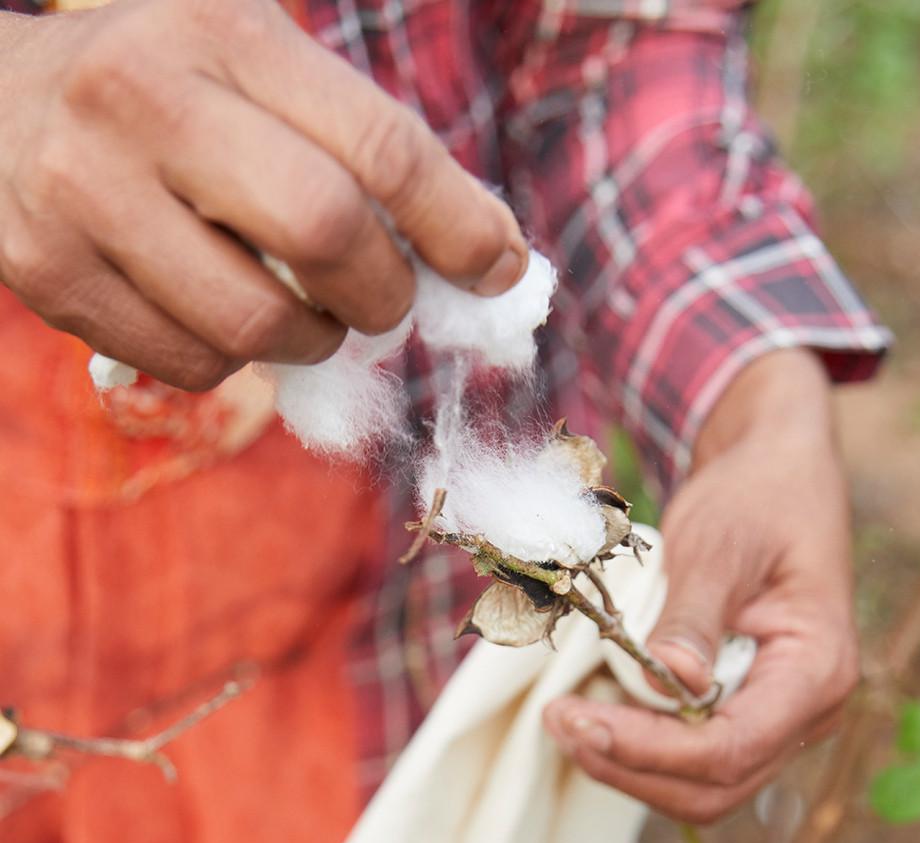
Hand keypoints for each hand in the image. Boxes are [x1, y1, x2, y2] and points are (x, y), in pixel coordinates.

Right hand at [0, 0, 525, 389]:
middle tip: (389, 301)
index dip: (457, 221)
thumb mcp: (249, 64)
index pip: (377, 142)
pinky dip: (234, 361)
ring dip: (313, 340)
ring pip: (257, 323)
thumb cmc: (161, 89)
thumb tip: (486, 250)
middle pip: (325, 234)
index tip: (499, 267)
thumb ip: (355, 139)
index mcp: (219, 32)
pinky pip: (192, 363)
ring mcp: (85, 193)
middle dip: (385, 291)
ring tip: (306, 314)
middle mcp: (146, 101)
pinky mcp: (52, 275)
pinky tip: (221, 316)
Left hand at [544, 350, 859, 823]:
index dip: (651, 749)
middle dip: (630, 767)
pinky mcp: (746, 715)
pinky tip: (594, 713)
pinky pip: (692, 761)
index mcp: (818, 670)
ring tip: (565, 720)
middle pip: (715, 786)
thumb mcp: (719, 544)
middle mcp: (810, 712)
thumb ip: (695, 615)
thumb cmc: (757, 499)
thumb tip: (671, 681)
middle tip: (558, 723)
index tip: (579, 721)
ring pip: (701, 787)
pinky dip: (639, 750)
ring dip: (628, 767)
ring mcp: (779, 721)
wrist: (776, 475)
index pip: (732, 746)